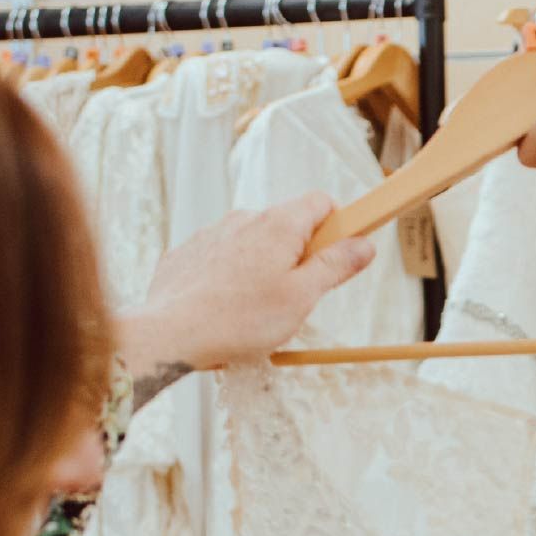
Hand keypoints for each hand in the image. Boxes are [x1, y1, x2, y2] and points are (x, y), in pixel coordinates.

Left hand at [120, 192, 373, 381]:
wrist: (170, 333)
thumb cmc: (240, 320)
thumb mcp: (302, 298)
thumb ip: (335, 266)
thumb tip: (364, 244)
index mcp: (278, 225)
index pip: (320, 202)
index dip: (335, 227)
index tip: (335, 258)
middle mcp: (244, 219)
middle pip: (286, 225)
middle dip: (297, 254)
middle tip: (295, 296)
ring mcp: (212, 234)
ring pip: (252, 242)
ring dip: (261, 266)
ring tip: (254, 308)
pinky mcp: (187, 253)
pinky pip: (220, 257)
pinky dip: (229, 276)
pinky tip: (224, 306)